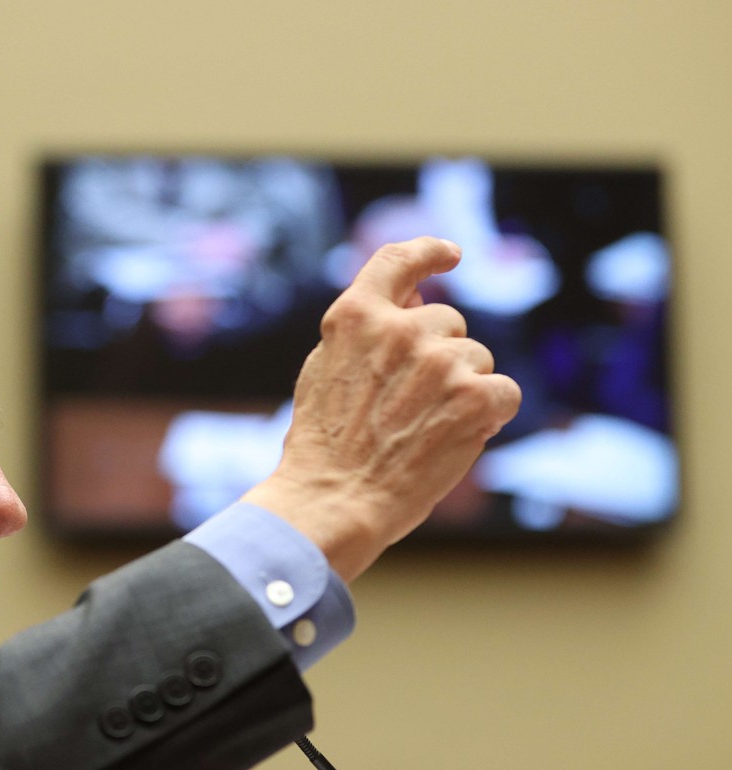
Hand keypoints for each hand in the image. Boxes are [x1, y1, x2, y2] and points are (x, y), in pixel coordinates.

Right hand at [241, 237, 521, 580]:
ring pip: (476, 360)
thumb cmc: (325, 445)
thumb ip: (366, 331)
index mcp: (355, 317)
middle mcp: (399, 329)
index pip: (398, 262)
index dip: (428, 253)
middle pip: (448, 324)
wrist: (335, 499)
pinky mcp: (474, 397)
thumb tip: (417, 301)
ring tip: (423, 430)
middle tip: (407, 407)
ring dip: (462, 389)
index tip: (449, 255)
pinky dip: (491, 414)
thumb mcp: (325, 369)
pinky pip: (505, 390)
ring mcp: (439, 361)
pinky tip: (458, 437)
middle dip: (439, 357)